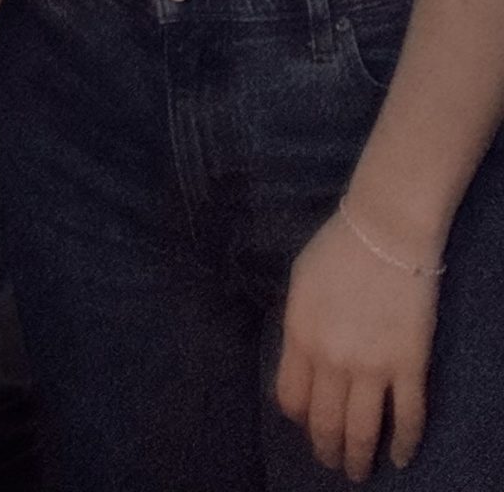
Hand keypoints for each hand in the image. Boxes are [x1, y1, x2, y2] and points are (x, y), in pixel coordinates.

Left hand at [275, 210, 438, 478]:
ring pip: (363, 430)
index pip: (291, 397)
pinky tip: (401, 457)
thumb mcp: (299, 284)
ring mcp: (373, 366)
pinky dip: (405, 443)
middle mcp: (332, 359)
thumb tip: (301, 360)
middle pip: (325, 422)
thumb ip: (298, 326)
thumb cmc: (337, 249)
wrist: (385, 232)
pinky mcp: (410, 366)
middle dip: (326, 448)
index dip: (298, 417)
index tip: (306, 424)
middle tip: (331, 461)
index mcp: (300, 335)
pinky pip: (408, 417)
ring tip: (358, 471)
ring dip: (359, 457)